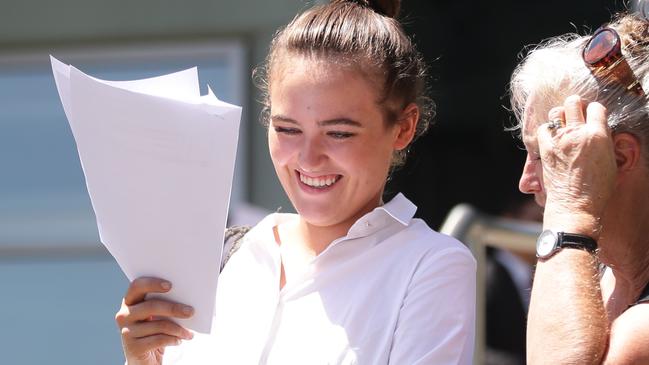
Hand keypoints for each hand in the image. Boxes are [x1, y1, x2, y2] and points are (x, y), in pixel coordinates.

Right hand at [115, 277, 194, 364]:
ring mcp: (126, 332)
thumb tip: (186, 300)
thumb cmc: (153, 331)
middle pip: (151, 306)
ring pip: (159, 325)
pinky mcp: (133, 348)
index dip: (152, 283)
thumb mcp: (155, 316)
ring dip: (179, 329)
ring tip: (189, 333)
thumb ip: (163, 304)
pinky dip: (173, 340)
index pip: (137, 286)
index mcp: (129, 301)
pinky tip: (180, 340)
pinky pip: (159, 340)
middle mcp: (124, 315)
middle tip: (191, 311)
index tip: (170, 285)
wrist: (143, 359)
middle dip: (174, 308)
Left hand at [537, 95, 616, 234]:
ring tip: (562, 123)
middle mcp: (578, 133)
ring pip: (555, 112)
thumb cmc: (597, 190)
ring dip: (559, 115)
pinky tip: (551, 136)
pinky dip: (546, 129)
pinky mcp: (545, 149)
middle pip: (573, 102)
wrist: (575, 205)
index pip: (597, 107)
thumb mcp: (611, 163)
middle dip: (575, 104)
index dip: (595, 110)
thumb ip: (605, 142)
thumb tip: (600, 132)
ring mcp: (559, 140)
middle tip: (576, 112)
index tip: (592, 115)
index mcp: (598, 135)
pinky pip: (542, 129)